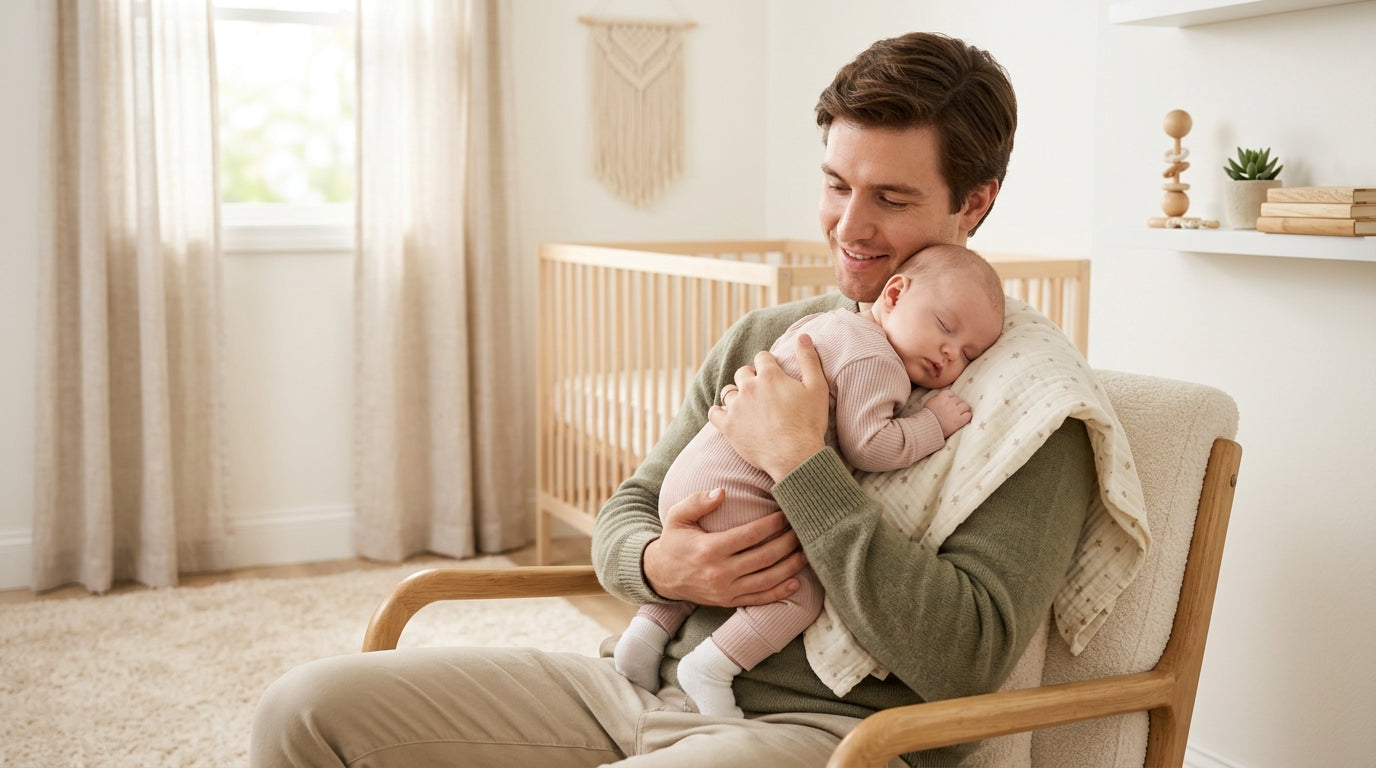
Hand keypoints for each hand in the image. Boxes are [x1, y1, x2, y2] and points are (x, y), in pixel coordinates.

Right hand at [643, 488, 807, 606]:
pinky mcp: (728, 601)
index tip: (786, 513)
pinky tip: (796, 582)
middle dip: (788, 542)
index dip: (773, 524)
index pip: (751, 534)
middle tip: (803, 530)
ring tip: (805, 552)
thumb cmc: (673, 541)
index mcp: (710, 549)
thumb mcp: (677, 516)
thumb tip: (722, 492)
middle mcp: (720, 572)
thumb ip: (699, 502)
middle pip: (764, 556)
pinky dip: (780, 592)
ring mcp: (725, 590)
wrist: (660, 576)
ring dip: (790, 566)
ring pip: (767, 579)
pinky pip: (759, 599)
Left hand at [707, 333, 829, 481]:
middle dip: (751, 378)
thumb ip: (809, 360)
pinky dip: (719, 412)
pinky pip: (714, 413)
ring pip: (728, 392)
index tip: (773, 374)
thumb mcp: (817, 388)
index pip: (762, 357)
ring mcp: (736, 407)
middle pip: (743, 373)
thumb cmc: (809, 423)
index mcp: (770, 375)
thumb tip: (803, 336)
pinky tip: (727, 416)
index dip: (768, 364)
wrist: (796, 457)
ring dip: (736, 395)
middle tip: (762, 393)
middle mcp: (749, 387)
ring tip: (747, 406)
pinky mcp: (728, 427)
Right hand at [924, 389, 972, 437]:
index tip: (949, 403)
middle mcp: (949, 403)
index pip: (950, 393)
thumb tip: (942, 398)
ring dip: (963, 410)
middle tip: (953, 411)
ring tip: (959, 415)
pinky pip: (968, 415)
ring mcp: (955, 412)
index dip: (950, 398)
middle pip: (958, 400)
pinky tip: (963, 419)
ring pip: (965, 406)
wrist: (927, 428)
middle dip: (956, 405)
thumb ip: (937, 399)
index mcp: (941, 398)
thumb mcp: (929, 403)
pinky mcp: (959, 421)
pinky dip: (967, 417)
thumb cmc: (926, 417)